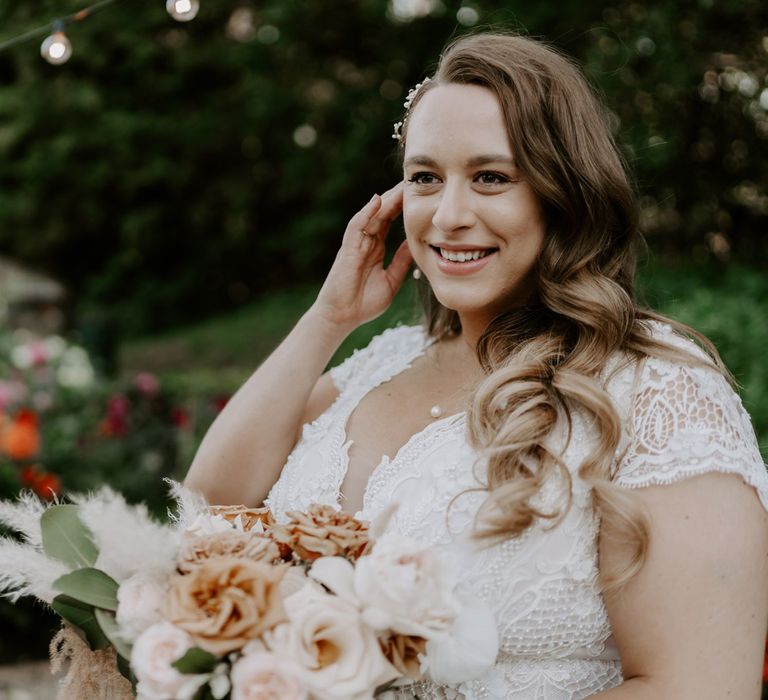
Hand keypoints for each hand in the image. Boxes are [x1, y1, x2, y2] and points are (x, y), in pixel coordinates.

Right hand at [311, 182, 412, 331]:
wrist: (342, 318)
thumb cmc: (363, 304)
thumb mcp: (391, 281)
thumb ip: (402, 262)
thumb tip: (416, 246)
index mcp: (375, 248)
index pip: (389, 221)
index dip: (401, 207)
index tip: (418, 195)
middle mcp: (364, 242)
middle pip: (381, 213)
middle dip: (396, 197)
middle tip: (413, 181)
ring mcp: (355, 245)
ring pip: (371, 216)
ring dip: (385, 200)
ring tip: (400, 186)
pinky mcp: (347, 250)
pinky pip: (356, 226)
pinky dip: (366, 212)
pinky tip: (377, 201)